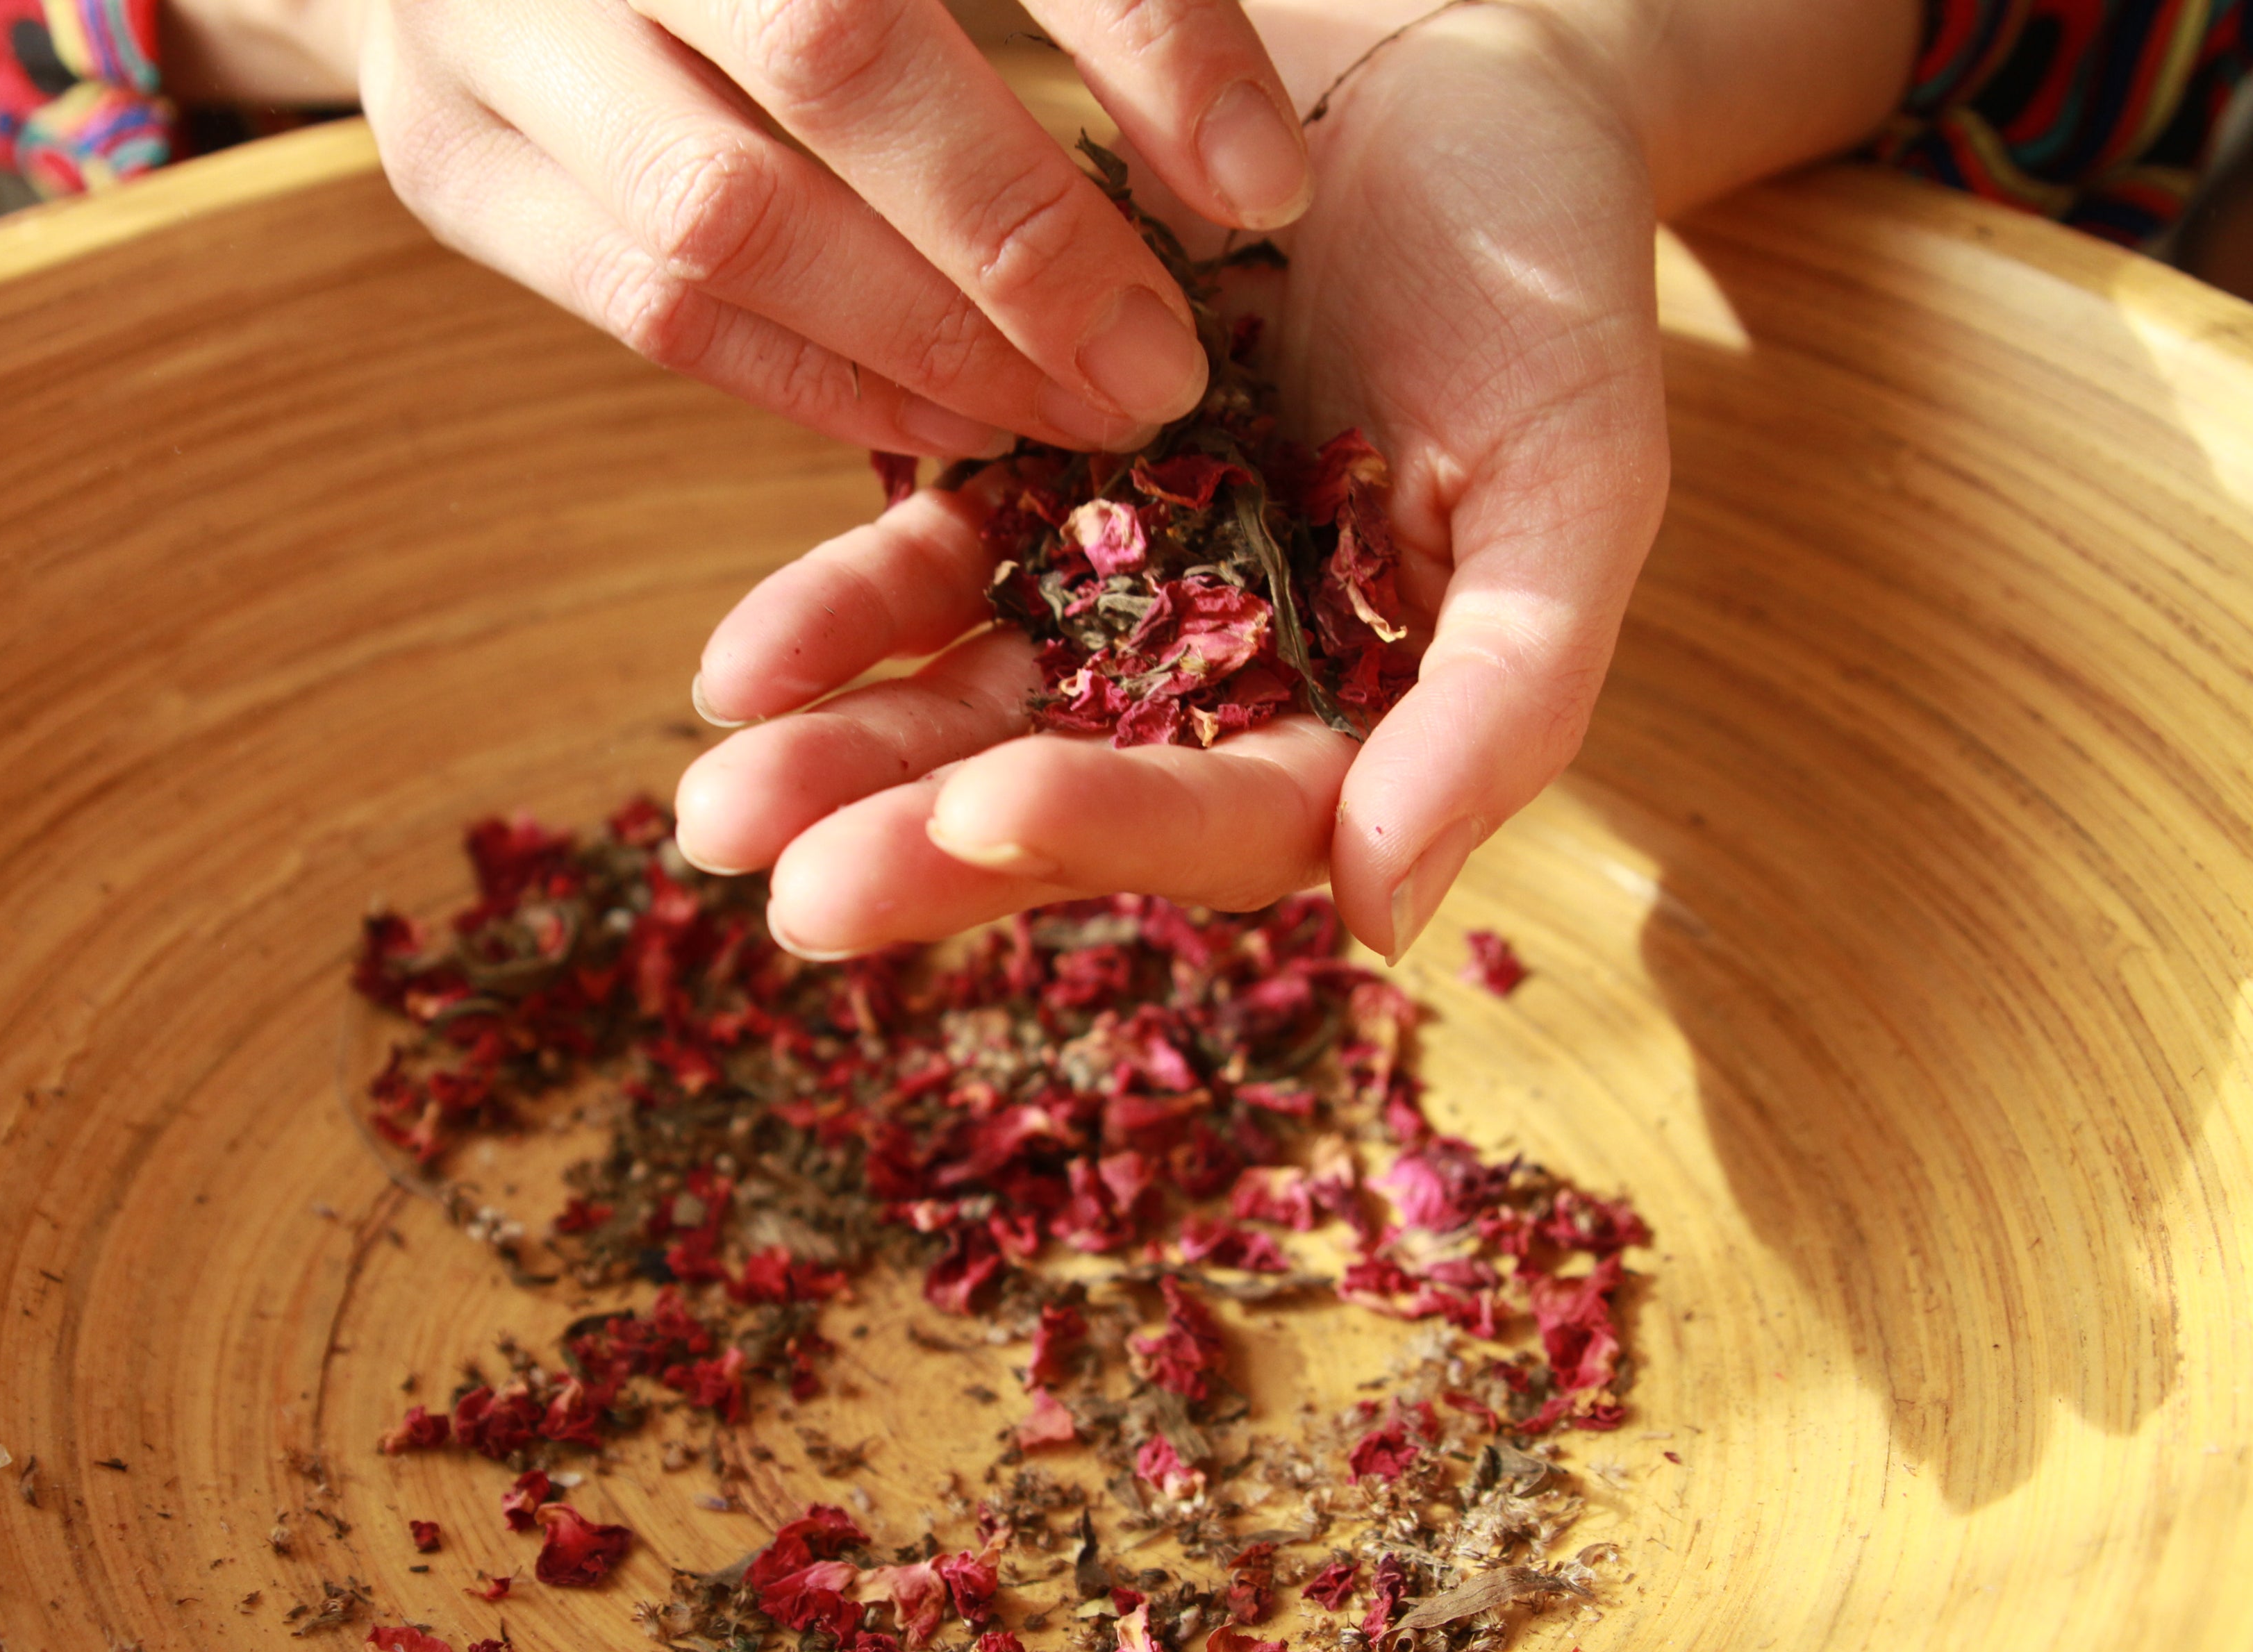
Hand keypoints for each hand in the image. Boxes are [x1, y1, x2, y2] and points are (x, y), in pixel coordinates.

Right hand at [331, 0, 1317, 455]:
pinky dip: (814, 382)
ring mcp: (489, 19)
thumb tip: (1245, 173)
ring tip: (1067, 412)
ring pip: (722, 215)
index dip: (1147, 38)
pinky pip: (648, 309)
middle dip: (1022, 238)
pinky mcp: (452, 156)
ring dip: (923, 343)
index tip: (1266, 190)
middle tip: (1161, 367)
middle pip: (831, 52)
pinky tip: (943, 417)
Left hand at [675, 0, 1916, 959]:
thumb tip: (1386, 922)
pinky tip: (739, 666)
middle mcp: (1217, 678)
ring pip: (967, 702)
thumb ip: (1505, 699)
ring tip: (719, 805)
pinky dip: (831, 620)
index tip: (985, 813)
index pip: (1235, 818)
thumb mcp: (1571, 479)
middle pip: (1069, 794)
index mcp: (1357, 711)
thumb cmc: (1545, 278)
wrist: (1446, 89)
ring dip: (848, 758)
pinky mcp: (1024, 483)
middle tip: (791, 897)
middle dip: (927, 847)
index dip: (1114, 827)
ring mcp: (1110, 586)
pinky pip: (916, 571)